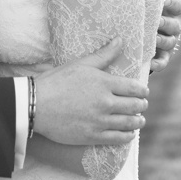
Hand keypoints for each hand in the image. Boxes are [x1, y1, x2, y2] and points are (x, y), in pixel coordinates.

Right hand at [34, 38, 149, 145]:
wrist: (36, 105)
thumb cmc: (57, 81)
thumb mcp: (81, 64)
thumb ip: (104, 55)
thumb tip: (120, 40)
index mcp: (105, 83)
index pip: (134, 88)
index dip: (142, 91)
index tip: (144, 92)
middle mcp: (106, 103)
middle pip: (134, 106)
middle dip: (141, 105)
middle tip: (142, 105)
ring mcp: (100, 121)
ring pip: (129, 123)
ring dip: (138, 121)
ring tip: (140, 120)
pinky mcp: (92, 136)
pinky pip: (117, 138)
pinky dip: (127, 136)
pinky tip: (129, 134)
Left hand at [149, 0, 180, 73]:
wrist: (143, 28)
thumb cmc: (144, 9)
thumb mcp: (147, 1)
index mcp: (173, 10)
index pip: (176, 4)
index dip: (171, 2)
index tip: (163, 0)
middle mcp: (175, 25)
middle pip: (174, 25)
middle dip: (165, 23)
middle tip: (157, 22)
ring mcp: (171, 41)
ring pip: (170, 42)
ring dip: (161, 41)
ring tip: (153, 40)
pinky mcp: (165, 55)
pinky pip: (164, 60)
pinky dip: (159, 63)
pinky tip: (151, 64)